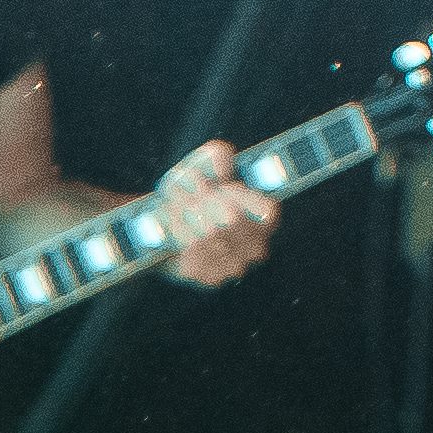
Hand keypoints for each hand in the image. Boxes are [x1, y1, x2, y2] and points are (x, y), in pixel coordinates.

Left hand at [152, 136, 278, 286]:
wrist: (165, 228)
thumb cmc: (194, 193)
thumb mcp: (205, 165)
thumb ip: (217, 154)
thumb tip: (223, 162)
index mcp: (265, 219)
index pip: (267, 210)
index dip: (241, 195)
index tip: (217, 186)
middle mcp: (256, 247)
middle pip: (232, 221)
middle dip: (203, 202)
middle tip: (182, 192)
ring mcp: (233, 266)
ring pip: (208, 234)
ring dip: (184, 215)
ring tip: (173, 205)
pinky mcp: (208, 278)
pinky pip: (191, 250)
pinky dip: (177, 233)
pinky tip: (171, 225)